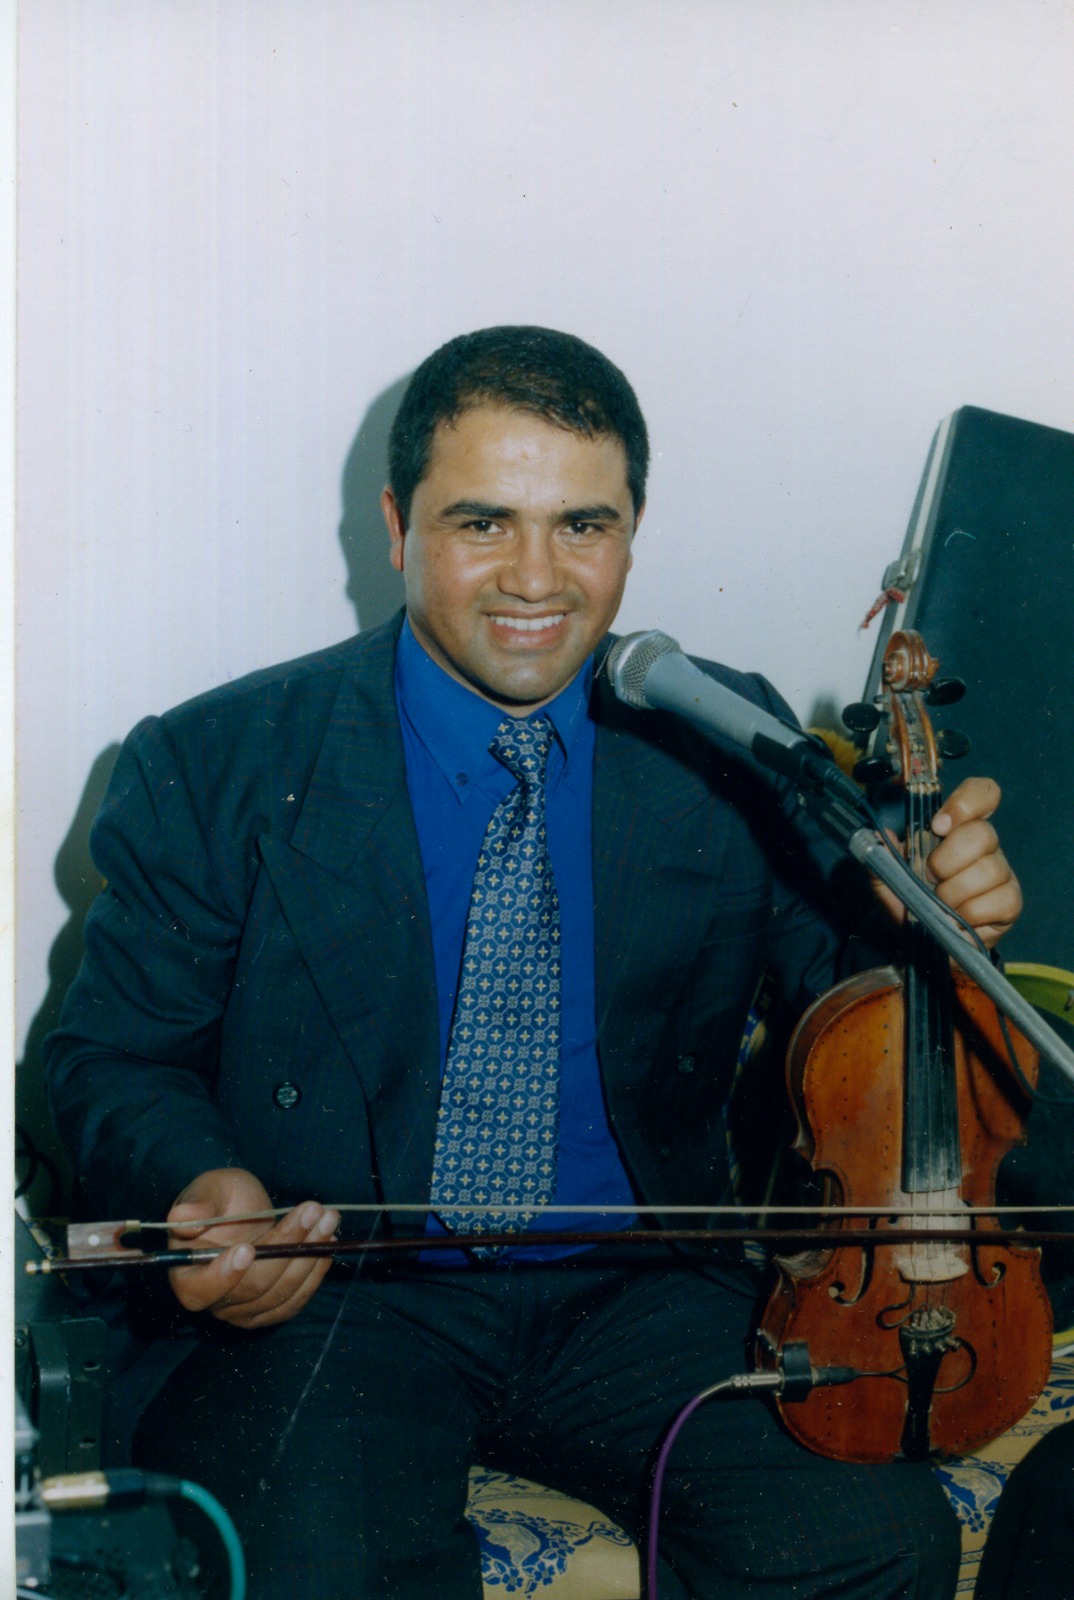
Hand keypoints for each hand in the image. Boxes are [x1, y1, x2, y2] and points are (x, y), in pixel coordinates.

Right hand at [166, 1167, 338, 1328]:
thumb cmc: (219, 1199)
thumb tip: (183, 1216)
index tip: (247, 1248)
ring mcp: (245, 1310)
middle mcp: (215, 1301)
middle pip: (253, 1286)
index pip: (200, 1288)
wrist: (241, 1211)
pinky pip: (296, 1298)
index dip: (223, 1274)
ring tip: (328, 1217)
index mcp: (187, 1274)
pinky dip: (316, 1269)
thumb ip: (198, 1203)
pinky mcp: (272, 1309)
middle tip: (313, 1210)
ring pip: (281, 1292)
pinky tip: (328, 1241)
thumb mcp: (208, 1190)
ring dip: (310, 1253)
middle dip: (287, 1247)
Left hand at [872, 776, 1021, 948]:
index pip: (983, 793)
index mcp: (958, 828)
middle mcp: (986, 846)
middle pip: (982, 833)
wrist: (924, 941)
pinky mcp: (1010, 903)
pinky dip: (968, 914)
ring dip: (954, 893)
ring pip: (988, 870)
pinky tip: (958, 920)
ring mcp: (1002, 873)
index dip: (966, 802)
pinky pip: (996, 902)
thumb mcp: (888, 877)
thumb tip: (882, 835)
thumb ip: (882, 855)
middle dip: (947, 860)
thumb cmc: (911, 901)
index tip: (938, 825)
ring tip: (940, 904)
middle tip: (930, 878)